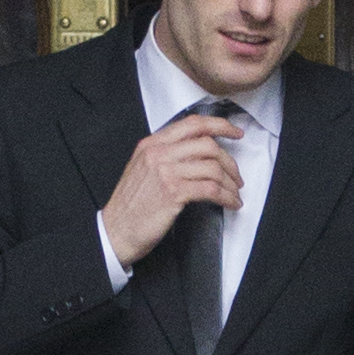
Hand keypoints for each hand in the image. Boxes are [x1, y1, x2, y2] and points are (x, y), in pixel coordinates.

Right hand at [100, 116, 243, 269]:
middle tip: (236, 177)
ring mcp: (166, 172)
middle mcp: (159, 153)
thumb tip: (196, 152)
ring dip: (230, 183)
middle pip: (207, 145)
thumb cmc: (131, 206)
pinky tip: (231, 203)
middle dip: (230, 162)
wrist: (116, 230)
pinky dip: (226, 197)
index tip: (235, 132)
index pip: (192, 124)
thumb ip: (165, 155)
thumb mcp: (143, 169)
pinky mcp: (174, 193)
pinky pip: (211, 189)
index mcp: (152, 144)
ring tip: (234, 194)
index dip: (219, 125)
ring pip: (212, 167)